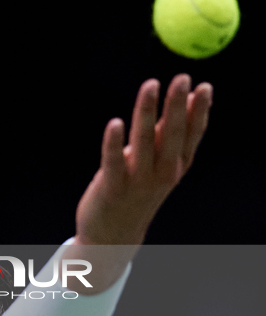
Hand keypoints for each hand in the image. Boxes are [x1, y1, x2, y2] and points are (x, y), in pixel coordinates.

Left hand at [75, 74, 212, 245]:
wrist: (114, 236)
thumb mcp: (162, 164)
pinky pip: (113, 162)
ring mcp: (137, 181)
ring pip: (144, 142)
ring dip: (147, 112)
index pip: (192, 135)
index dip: (199, 111)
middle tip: (181, 78)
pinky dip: (114, 143)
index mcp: (176, 166)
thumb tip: (195, 96)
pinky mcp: (112, 188)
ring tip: (151, 85)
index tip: (203, 86)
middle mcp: (161, 173)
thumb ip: (175, 132)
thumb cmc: (138, 191)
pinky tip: (116, 123)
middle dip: (177, 106)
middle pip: (172, 135)